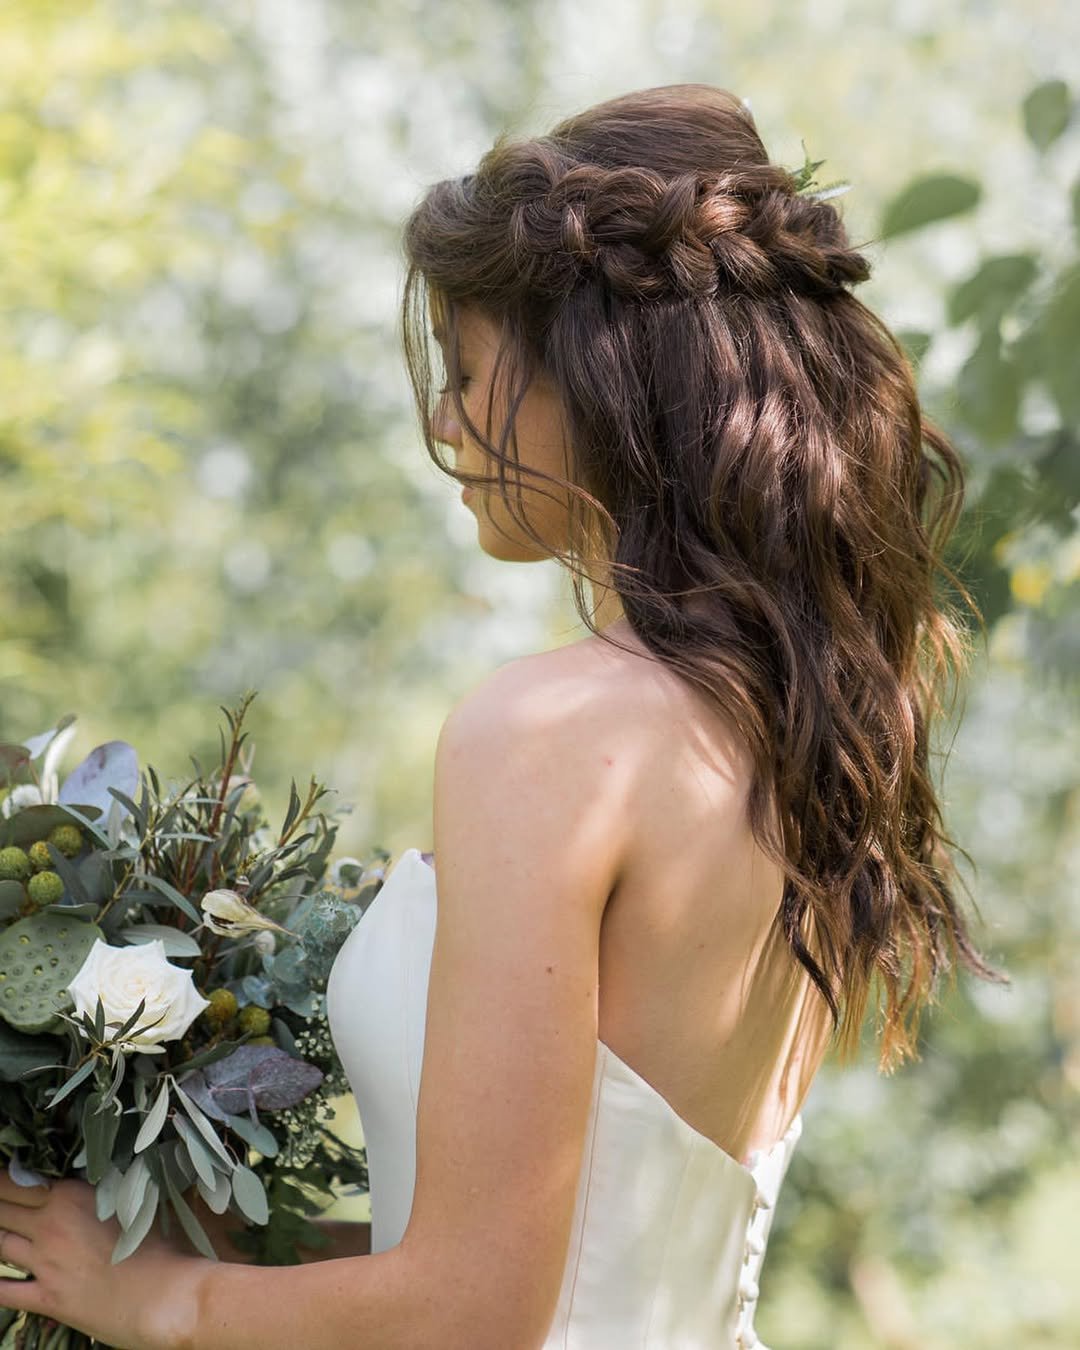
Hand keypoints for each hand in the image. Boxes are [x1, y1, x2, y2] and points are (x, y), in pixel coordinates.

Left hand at [0, 1169, 209, 1349]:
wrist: (164, 1295)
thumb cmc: (160, 1243)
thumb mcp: (134, 1201)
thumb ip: (106, 1187)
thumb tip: (97, 1176)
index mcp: (71, 1195)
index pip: (17, 1180)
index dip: (3, 1179)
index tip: (3, 1178)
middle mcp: (50, 1226)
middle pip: (2, 1209)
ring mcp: (44, 1264)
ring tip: (1, 1230)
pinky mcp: (46, 1299)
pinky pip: (4, 1290)